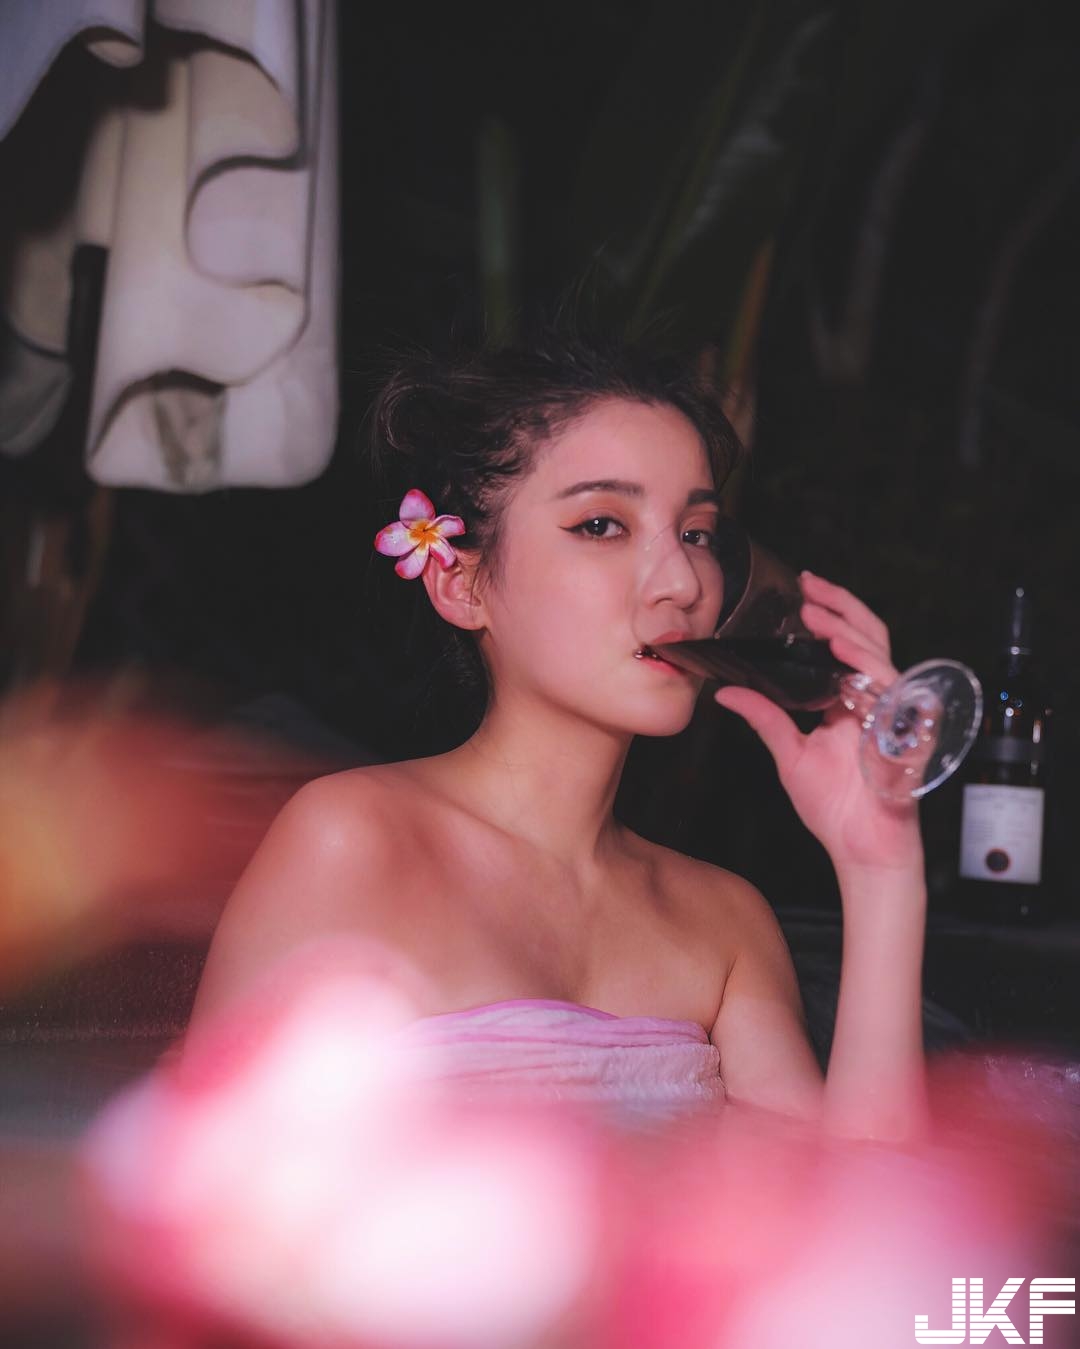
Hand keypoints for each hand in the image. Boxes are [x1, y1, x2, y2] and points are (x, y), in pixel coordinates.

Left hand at [713, 572, 923, 875]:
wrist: (862, 850)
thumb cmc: (834, 809)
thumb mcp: (790, 754)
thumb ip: (764, 718)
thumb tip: (724, 692)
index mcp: (847, 700)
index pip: (844, 642)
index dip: (828, 612)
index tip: (800, 590)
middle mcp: (873, 699)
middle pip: (866, 636)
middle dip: (840, 607)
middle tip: (808, 588)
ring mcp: (893, 713)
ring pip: (880, 656)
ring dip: (849, 633)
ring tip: (818, 617)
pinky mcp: (906, 731)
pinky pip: (894, 691)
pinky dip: (870, 670)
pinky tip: (846, 656)